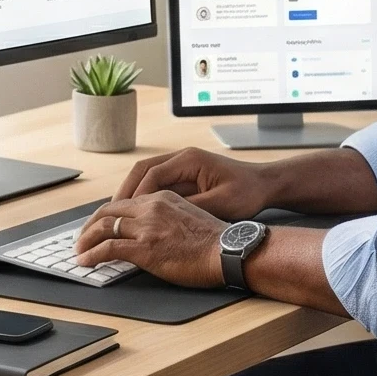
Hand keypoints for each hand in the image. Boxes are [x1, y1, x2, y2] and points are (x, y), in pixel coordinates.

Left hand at [76, 191, 225, 287]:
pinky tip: (85, 261)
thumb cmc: (215, 240)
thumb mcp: (188, 215)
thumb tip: (151, 230)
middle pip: (107, 212)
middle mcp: (151, 208)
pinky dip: (92, 255)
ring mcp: (146, 227)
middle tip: (82, 238)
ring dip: (86, 241)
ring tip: (79, 251)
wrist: (229, 251)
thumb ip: (166, 217)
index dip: (106, 215)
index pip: (124, 203)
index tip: (99, 225)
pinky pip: (107, 248)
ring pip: (103, 228)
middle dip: (89, 226)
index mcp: (162, 198)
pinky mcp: (144, 248)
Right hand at [113, 146, 269, 220]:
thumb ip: (191, 208)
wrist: (266, 184)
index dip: (137, 194)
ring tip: (117, 214)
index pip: (153, 173)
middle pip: (142, 170)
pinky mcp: (183, 175)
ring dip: (130, 194)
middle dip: (124, 191)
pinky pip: (155, 182)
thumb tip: (163, 218)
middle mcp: (182, 158)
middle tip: (110, 213)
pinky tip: (136, 213)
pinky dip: (142, 196)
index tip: (126, 213)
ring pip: (144, 175)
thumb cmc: (248, 193)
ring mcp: (181, 164)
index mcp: (190, 159)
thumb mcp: (222, 204)